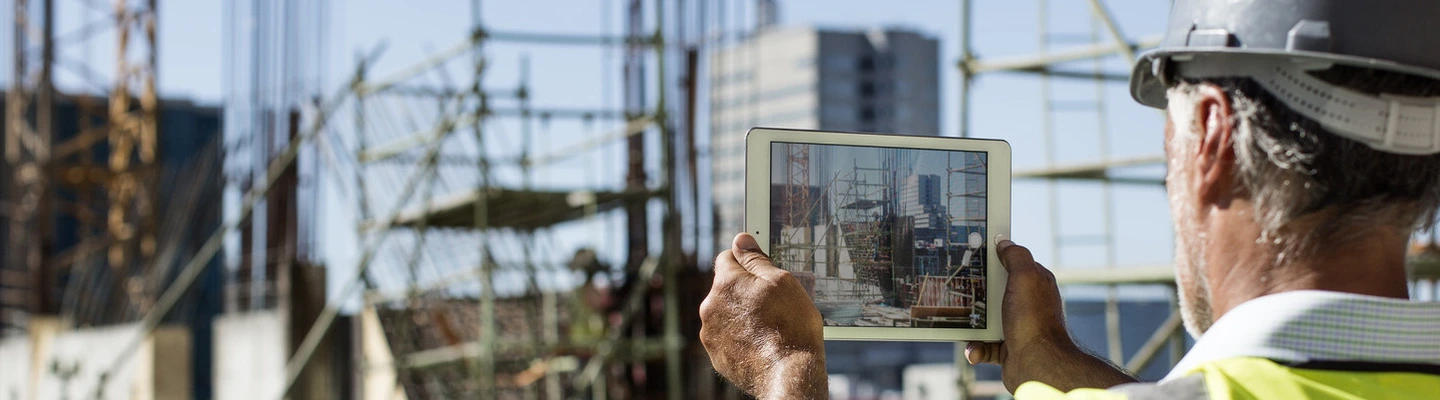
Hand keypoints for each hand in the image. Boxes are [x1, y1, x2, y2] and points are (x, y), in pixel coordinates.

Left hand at [700, 233, 827, 398]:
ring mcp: (711, 333)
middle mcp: (710, 306)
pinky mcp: (716, 355)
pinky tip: (760, 343)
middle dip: (744, 291)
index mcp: (725, 283)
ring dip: (741, 314)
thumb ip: (757, 259)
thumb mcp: (782, 282)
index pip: (727, 257)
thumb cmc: (790, 327)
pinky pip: (726, 337)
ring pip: (725, 313)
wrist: (787, 374)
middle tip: (772, 303)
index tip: (761, 270)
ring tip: (768, 327)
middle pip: (726, 287)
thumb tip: (741, 240)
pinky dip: (740, 336)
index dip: (746, 261)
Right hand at [964, 237, 1135, 391]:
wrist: (1037, 365)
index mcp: (1034, 284)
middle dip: (975, 295)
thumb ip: (1016, 256)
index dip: (993, 260)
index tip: (973, 257)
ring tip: (964, 326)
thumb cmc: (1033, 321)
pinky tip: (975, 348)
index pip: (1011, 265)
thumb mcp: (1026, 277)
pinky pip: (983, 344)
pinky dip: (976, 347)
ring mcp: (1016, 327)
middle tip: (960, 293)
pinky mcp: (1006, 348)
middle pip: (993, 291)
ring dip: (971, 324)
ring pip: (984, 319)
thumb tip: (1005, 242)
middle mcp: (1026, 305)